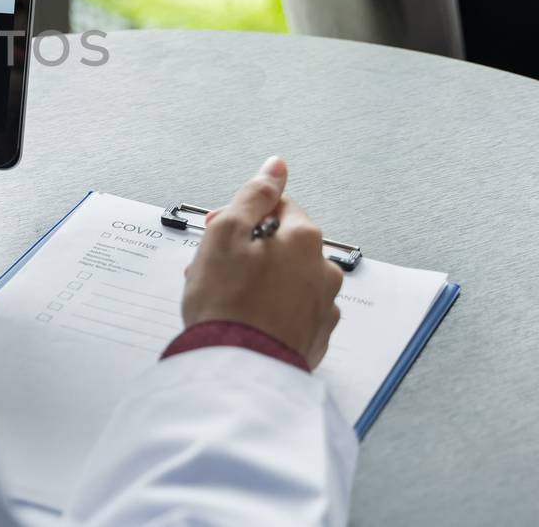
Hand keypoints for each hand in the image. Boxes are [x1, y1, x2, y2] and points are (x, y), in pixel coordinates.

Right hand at [181, 157, 343, 368]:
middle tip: (215, 268)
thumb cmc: (226, 304)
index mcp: (304, 239)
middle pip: (282, 244)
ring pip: (286, 278)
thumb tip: (276, 167)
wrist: (236, 371)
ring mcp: (323, 306)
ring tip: (225, 298)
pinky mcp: (316, 337)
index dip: (240, 215)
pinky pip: (292, 310)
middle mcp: (323, 270)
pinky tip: (245, 319)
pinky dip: (270, 310)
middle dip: (248, 250)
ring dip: (259, 280)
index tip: (218, 232)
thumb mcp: (226, 233)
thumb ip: (253, 194)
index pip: (276, 206)